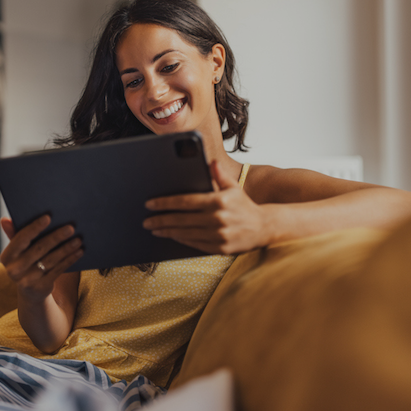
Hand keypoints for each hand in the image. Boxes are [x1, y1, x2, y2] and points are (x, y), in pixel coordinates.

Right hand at [0, 215, 83, 301]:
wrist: (31, 291)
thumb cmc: (27, 261)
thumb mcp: (19, 250)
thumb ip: (15, 234)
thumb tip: (5, 219)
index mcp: (7, 256)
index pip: (21, 239)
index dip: (34, 228)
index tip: (48, 217)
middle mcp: (14, 269)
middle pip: (39, 249)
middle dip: (56, 237)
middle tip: (71, 228)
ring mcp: (27, 280)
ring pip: (50, 260)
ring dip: (66, 248)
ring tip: (78, 239)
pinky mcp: (41, 288)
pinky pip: (58, 270)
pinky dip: (69, 260)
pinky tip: (79, 252)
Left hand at [143, 161, 269, 253]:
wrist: (264, 227)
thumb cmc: (244, 205)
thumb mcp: (233, 187)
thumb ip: (219, 175)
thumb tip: (210, 161)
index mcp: (218, 201)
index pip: (185, 201)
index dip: (165, 203)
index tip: (150, 204)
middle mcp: (218, 219)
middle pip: (181, 219)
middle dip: (161, 219)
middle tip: (146, 220)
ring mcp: (219, 235)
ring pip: (186, 233)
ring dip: (167, 231)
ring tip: (154, 228)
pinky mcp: (220, 248)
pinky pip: (195, 244)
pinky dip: (181, 239)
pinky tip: (171, 235)